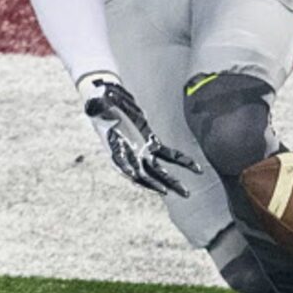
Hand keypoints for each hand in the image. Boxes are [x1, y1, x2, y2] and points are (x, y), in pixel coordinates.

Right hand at [81, 74, 201, 196]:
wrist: (107, 100)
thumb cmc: (101, 101)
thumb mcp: (97, 101)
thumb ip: (98, 103)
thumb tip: (96, 98)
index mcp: (115, 146)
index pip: (123, 163)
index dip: (130, 171)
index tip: (135, 177)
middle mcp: (129, 153)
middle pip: (146, 174)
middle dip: (160, 184)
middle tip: (172, 194)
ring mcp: (141, 149)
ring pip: (159, 170)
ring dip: (172, 182)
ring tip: (187, 194)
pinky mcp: (151, 141)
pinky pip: (169, 154)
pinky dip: (181, 161)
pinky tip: (196, 167)